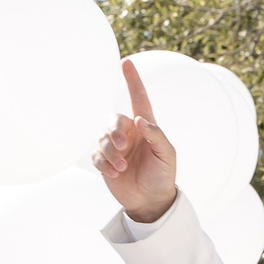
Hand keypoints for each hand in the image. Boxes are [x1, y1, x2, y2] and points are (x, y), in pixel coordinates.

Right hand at [94, 58, 181, 223]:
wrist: (151, 200)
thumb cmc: (162, 175)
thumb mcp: (166, 155)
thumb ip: (156, 135)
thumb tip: (140, 120)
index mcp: (145, 126)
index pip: (138, 99)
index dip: (132, 81)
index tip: (126, 63)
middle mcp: (128, 133)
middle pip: (113, 120)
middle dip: (115, 132)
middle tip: (123, 147)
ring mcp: (115, 147)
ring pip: (102, 139)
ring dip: (111, 153)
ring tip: (123, 168)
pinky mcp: (105, 161)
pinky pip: (96, 155)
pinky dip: (104, 163)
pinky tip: (115, 173)